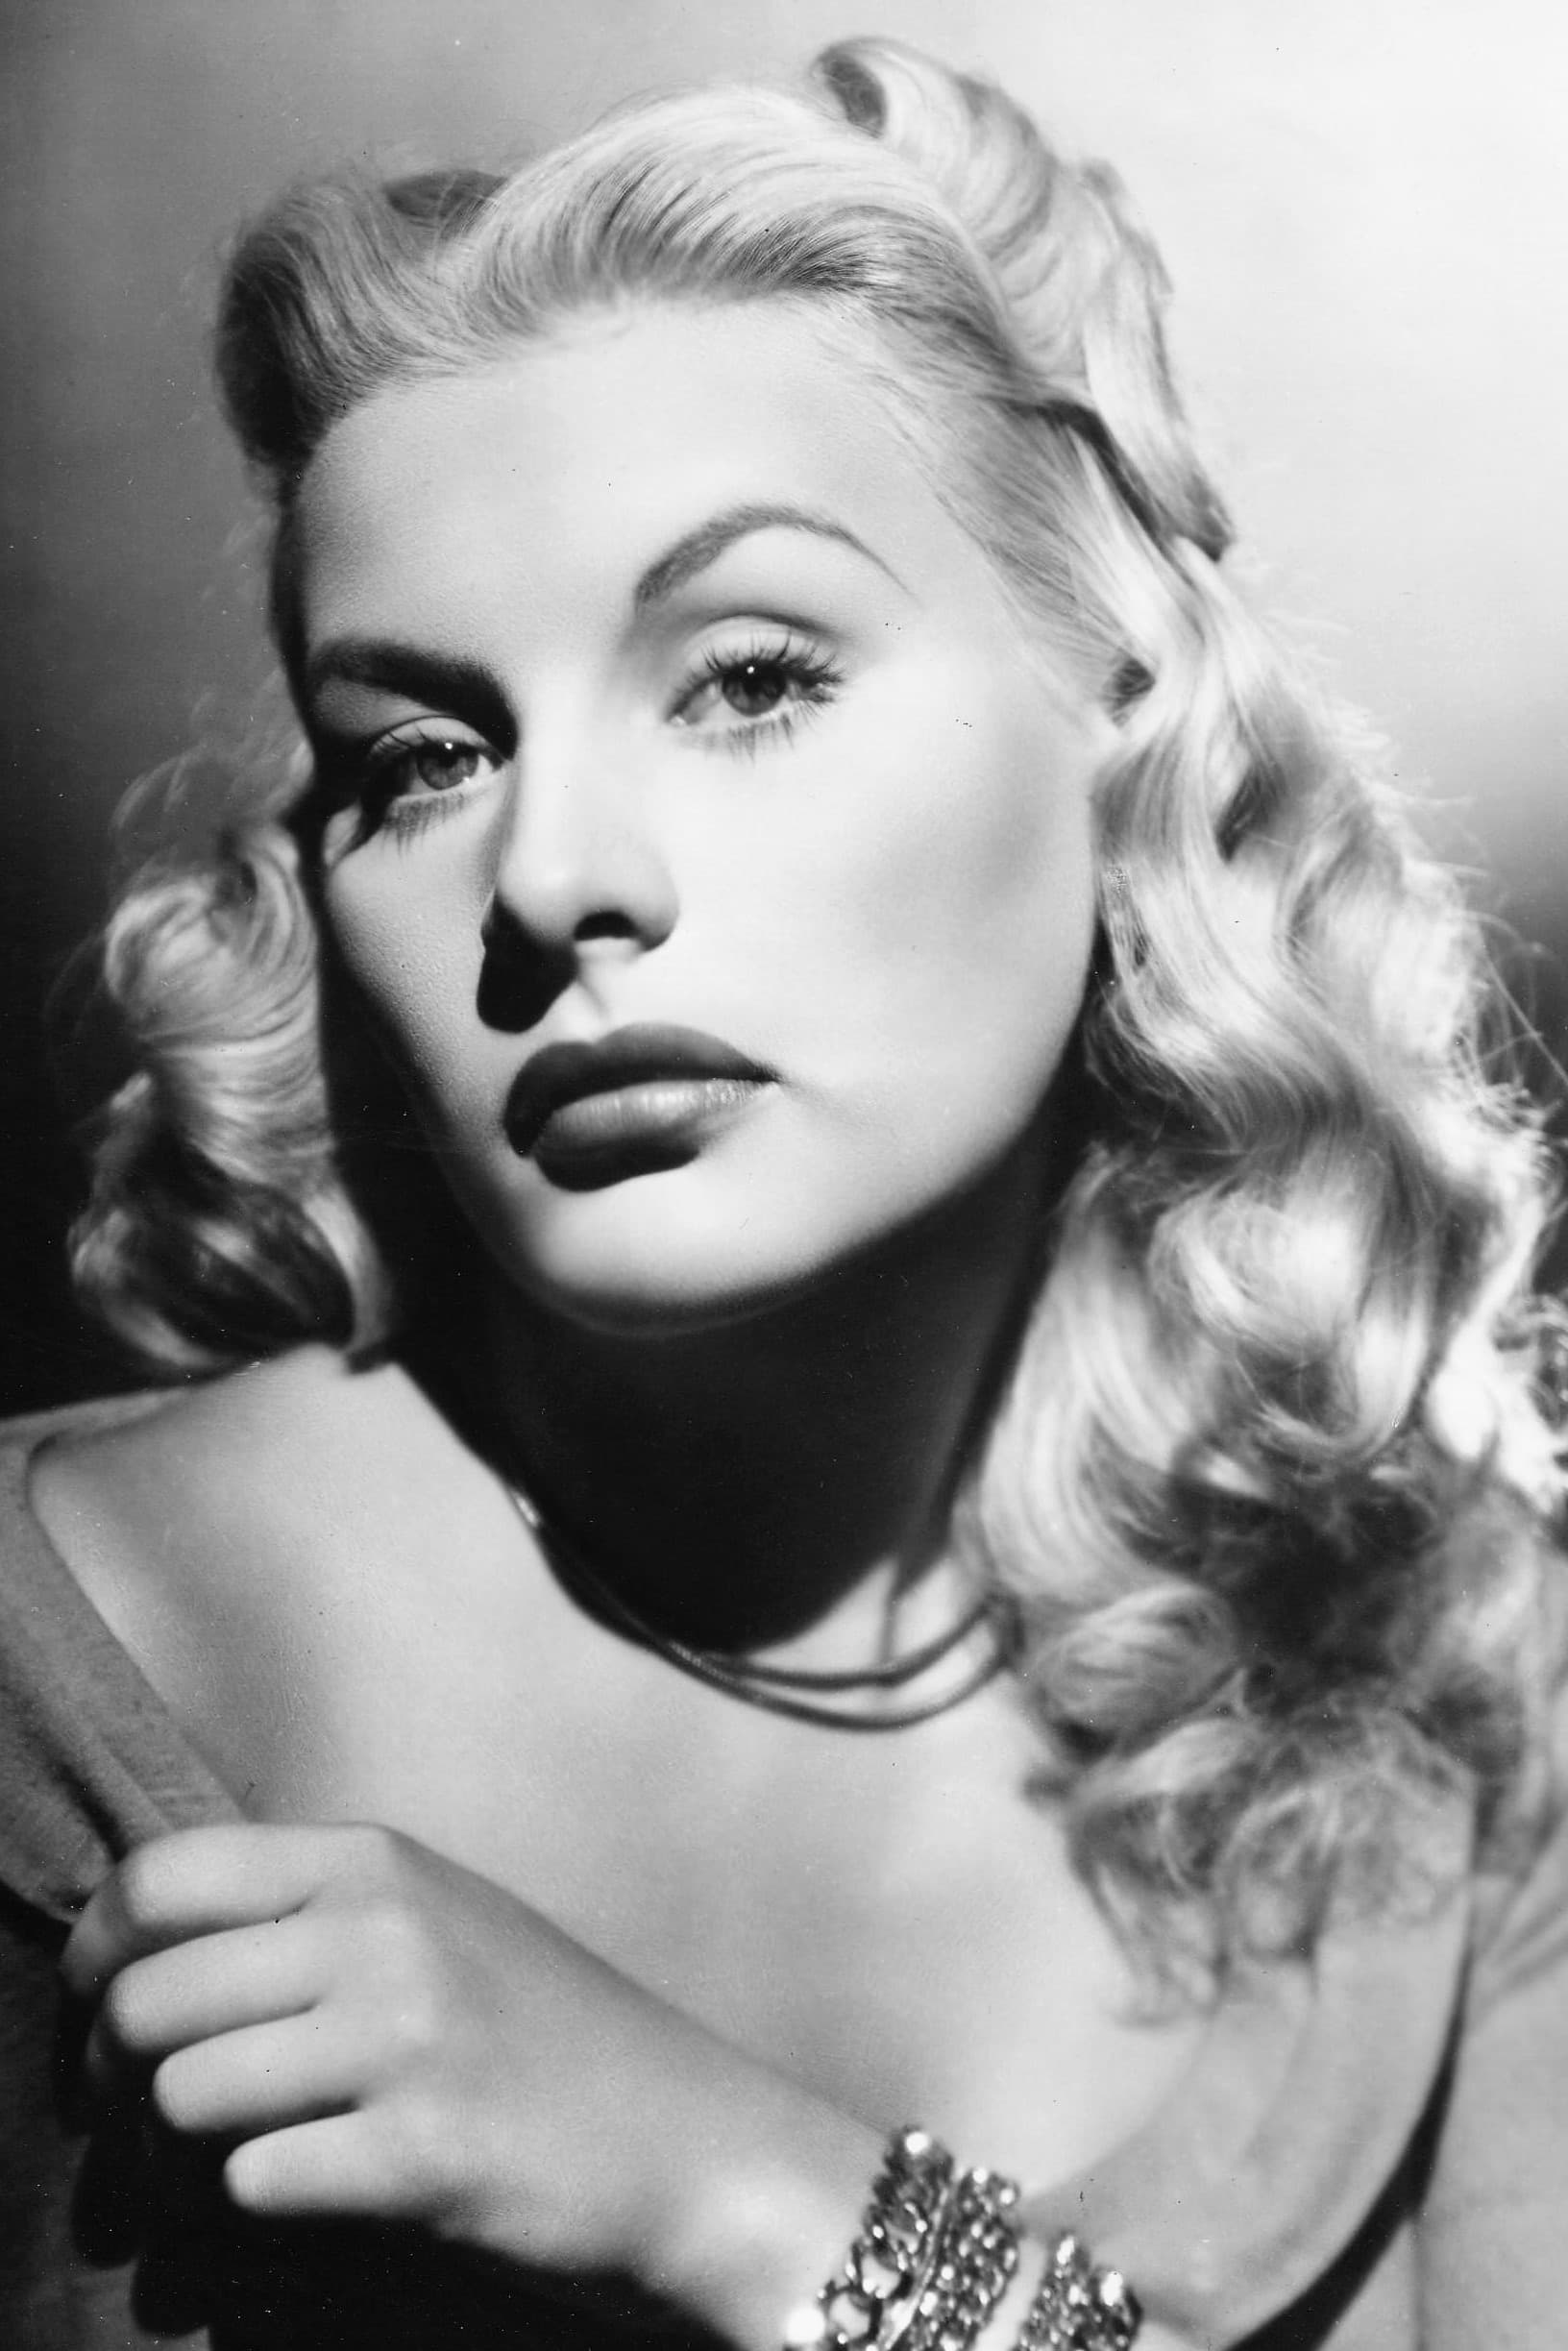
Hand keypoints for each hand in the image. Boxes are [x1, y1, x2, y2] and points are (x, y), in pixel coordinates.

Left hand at [62, 1820, 865, 2319]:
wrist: (686, 2138)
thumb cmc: (542, 2029)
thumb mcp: (435, 1915)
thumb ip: (308, 1908)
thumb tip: (138, 1945)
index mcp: (374, 1859)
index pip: (160, 1874)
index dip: (97, 1949)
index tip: (102, 2007)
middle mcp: (383, 1927)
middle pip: (146, 1997)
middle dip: (117, 2076)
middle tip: (145, 2116)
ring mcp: (405, 2035)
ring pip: (180, 2096)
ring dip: (180, 2152)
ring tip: (228, 2159)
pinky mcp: (421, 2150)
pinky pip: (251, 2183)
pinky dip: (259, 2203)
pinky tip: (312, 2191)